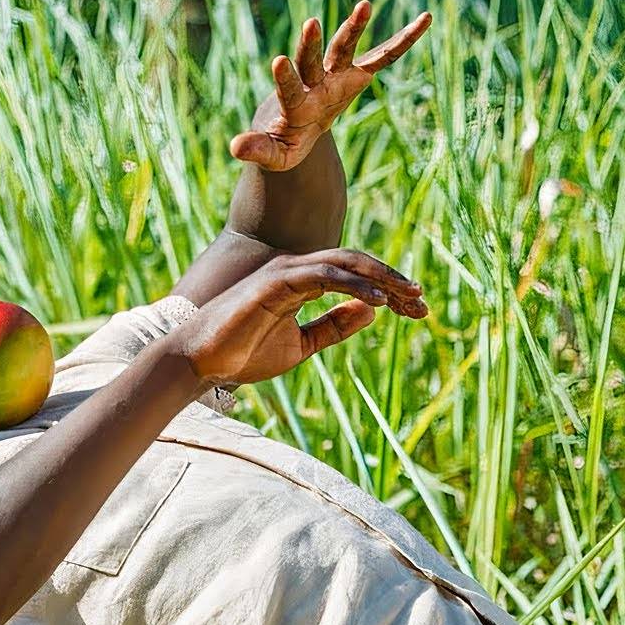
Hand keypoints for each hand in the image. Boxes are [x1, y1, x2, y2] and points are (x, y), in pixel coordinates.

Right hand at [169, 249, 426, 387]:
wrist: (202, 361)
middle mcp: (296, 269)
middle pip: (355, 263)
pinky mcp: (276, 281)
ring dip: (381, 278)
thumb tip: (373, 312)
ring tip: (409, 296)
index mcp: (302, 282)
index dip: (388, 290)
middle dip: (392, 279)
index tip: (417, 309)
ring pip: (344, 262)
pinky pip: (324, 276)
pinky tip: (380, 302)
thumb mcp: (301, 345)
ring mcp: (286, 272)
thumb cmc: (244, 353)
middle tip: (422, 299)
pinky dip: (355, 286)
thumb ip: (333, 327)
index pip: (354, 277)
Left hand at [231, 2, 431, 171]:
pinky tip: (425, 19)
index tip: (278, 61)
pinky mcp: (358, 75)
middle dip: (311, 44)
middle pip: (312, 60)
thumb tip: (234, 148)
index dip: (284, 77)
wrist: (300, 123)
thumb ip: (258, 150)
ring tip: (365, 4)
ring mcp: (336, 76)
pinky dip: (403, 40)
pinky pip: (383, 57)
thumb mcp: (275, 153)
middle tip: (310, 24)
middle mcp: (314, 82)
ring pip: (344, 49)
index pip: (289, 88)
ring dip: (353, 28)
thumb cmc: (287, 141)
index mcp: (295, 102)